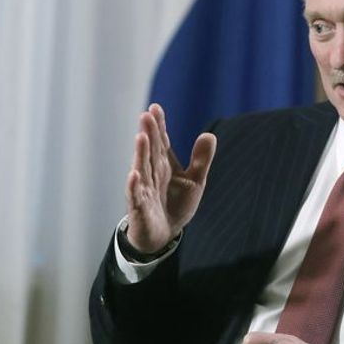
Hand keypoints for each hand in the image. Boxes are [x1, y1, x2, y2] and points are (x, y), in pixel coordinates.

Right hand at [125, 103, 216, 252]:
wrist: (164, 235)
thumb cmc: (175, 205)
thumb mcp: (194, 182)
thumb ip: (201, 160)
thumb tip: (209, 135)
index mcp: (164, 165)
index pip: (161, 143)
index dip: (159, 126)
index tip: (155, 108)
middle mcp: (152, 174)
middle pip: (151, 151)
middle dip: (149, 134)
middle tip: (146, 115)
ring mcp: (144, 190)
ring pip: (141, 169)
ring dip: (140, 154)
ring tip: (140, 137)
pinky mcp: (140, 207)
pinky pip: (136, 196)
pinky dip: (134, 186)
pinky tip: (133, 175)